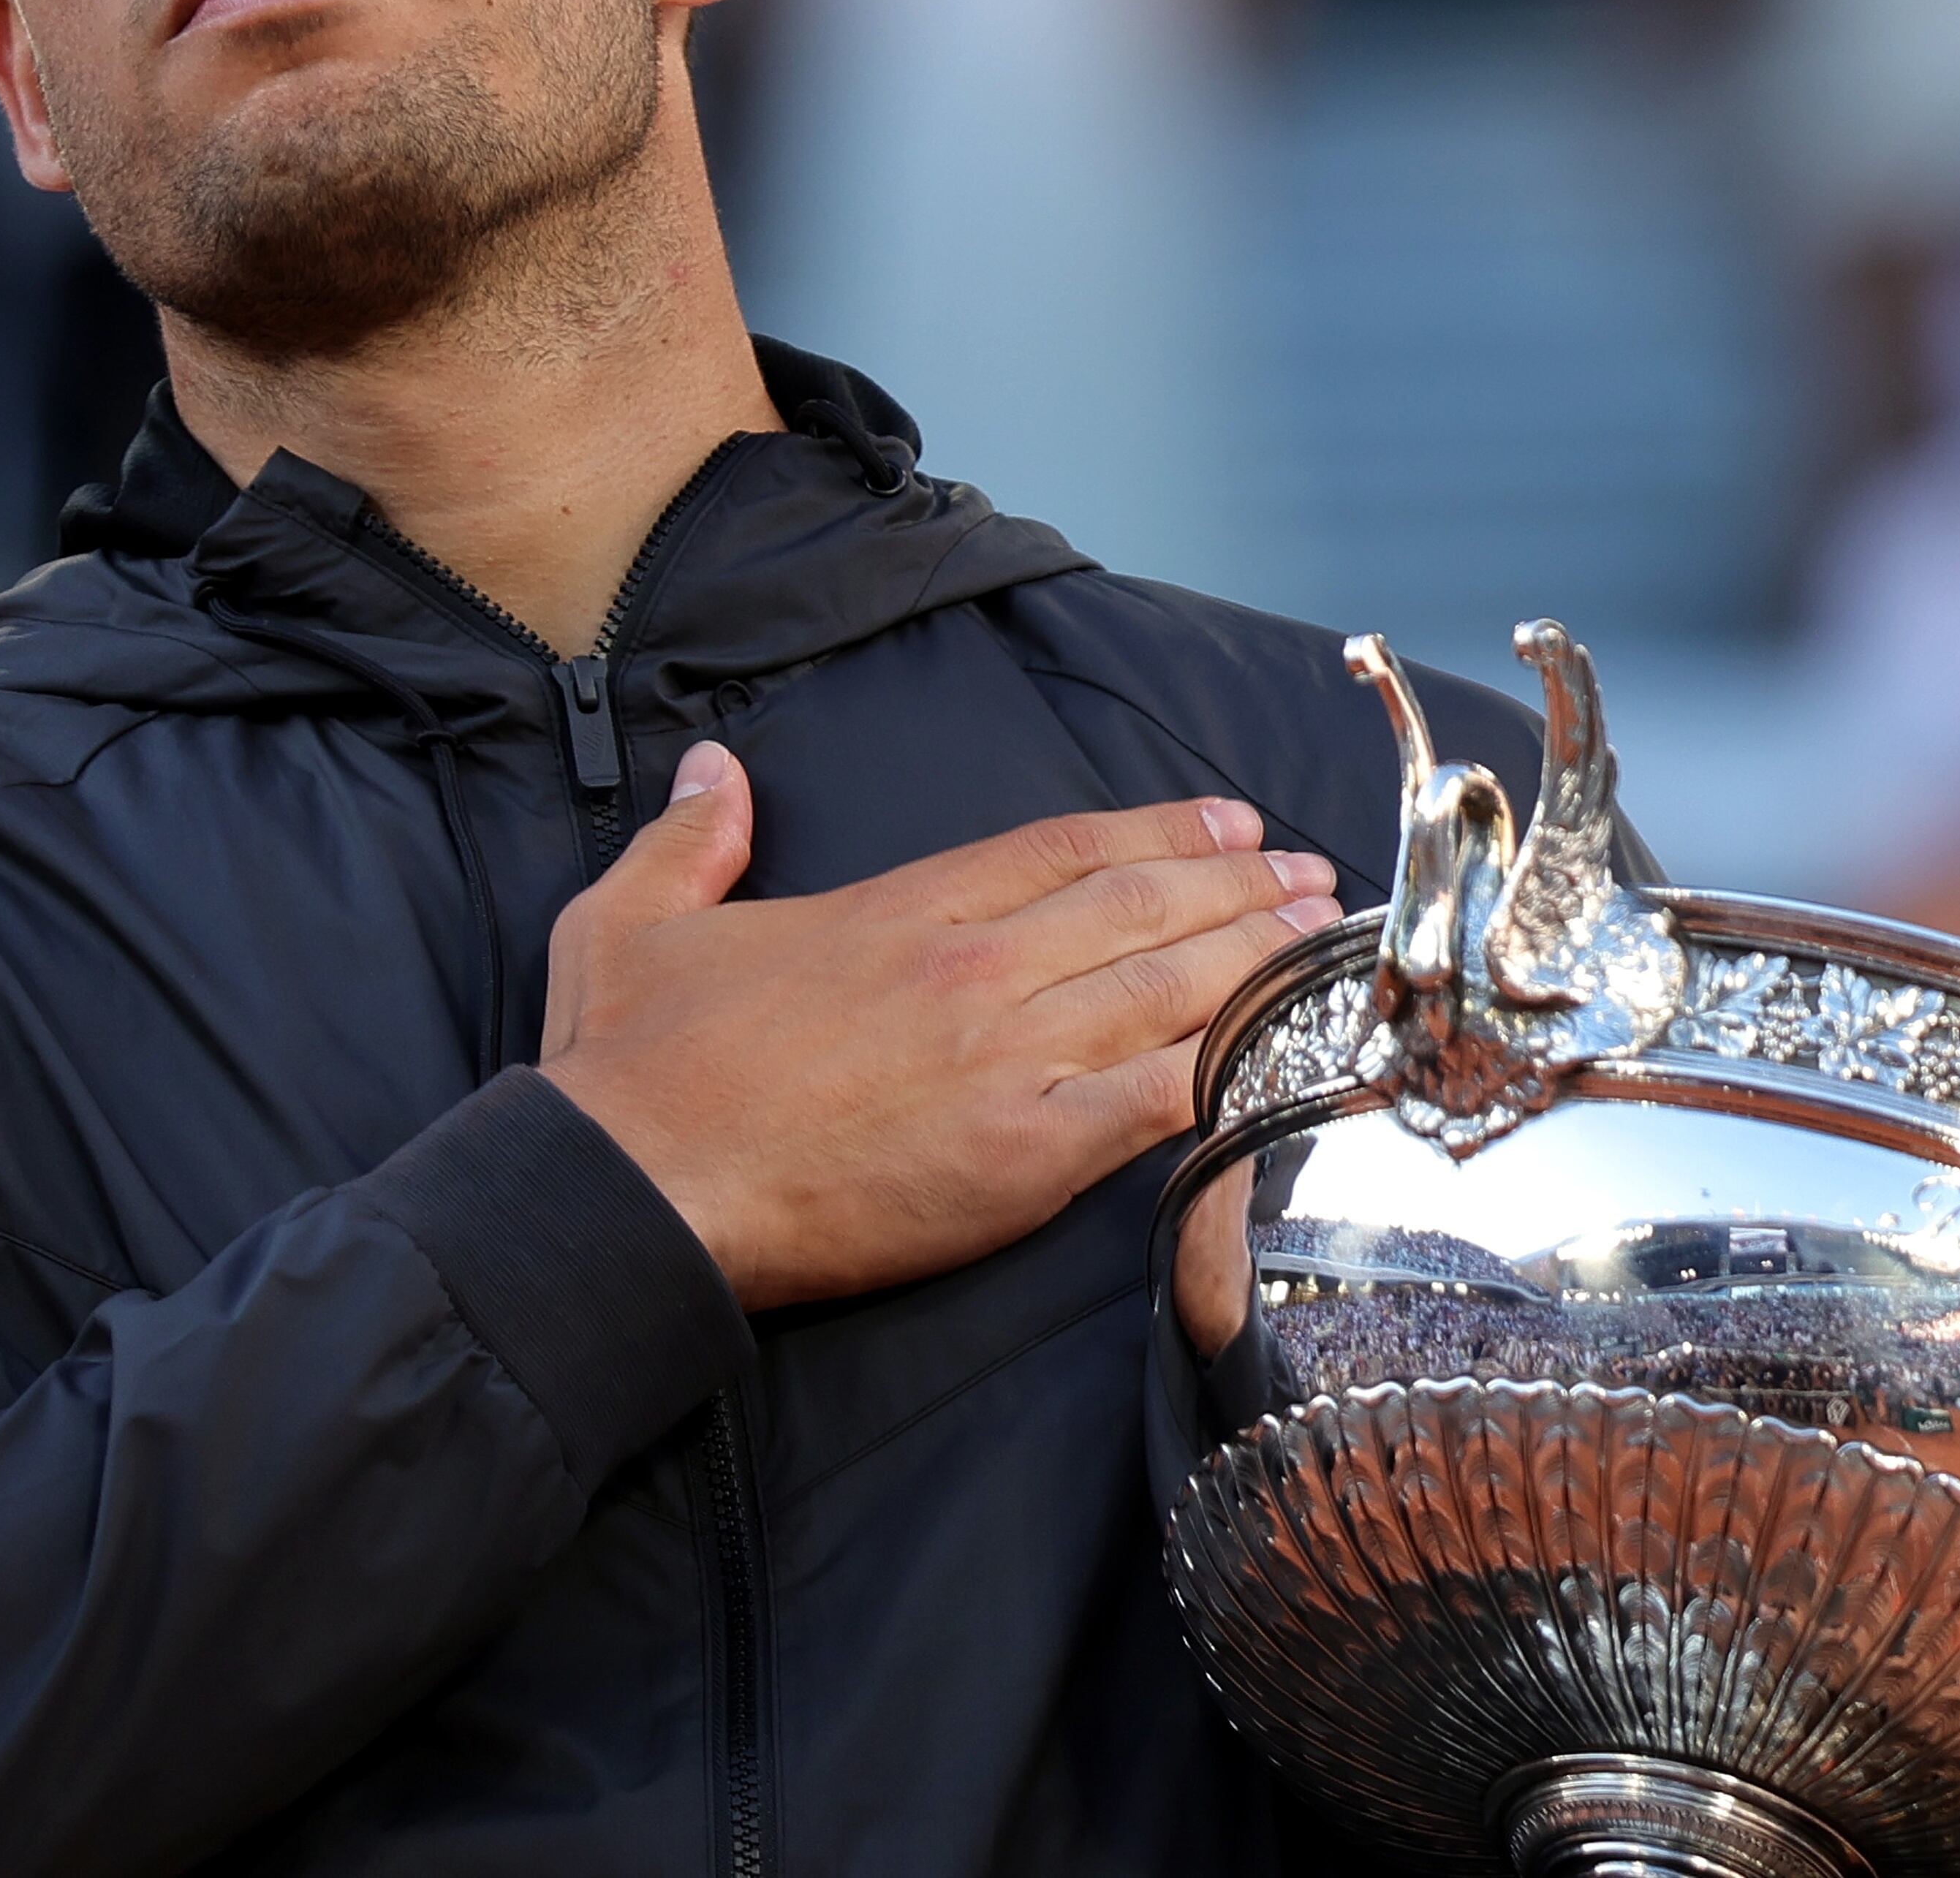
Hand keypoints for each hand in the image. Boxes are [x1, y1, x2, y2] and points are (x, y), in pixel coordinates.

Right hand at [541, 744, 1341, 1308]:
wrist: (633, 1187)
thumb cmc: (630, 1068)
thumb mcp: (632, 919)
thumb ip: (690, 837)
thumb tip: (712, 771)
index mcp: (902, 909)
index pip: (1064, 849)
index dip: (1160, 831)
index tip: (1229, 824)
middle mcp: (974, 969)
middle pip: (1143, 908)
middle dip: (1245, 888)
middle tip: (1317, 880)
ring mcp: (1006, 1060)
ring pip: (1171, 989)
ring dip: (1263, 960)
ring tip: (1329, 943)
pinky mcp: (1023, 1156)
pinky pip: (1161, 1102)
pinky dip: (1235, 1071)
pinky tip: (1291, 1054)